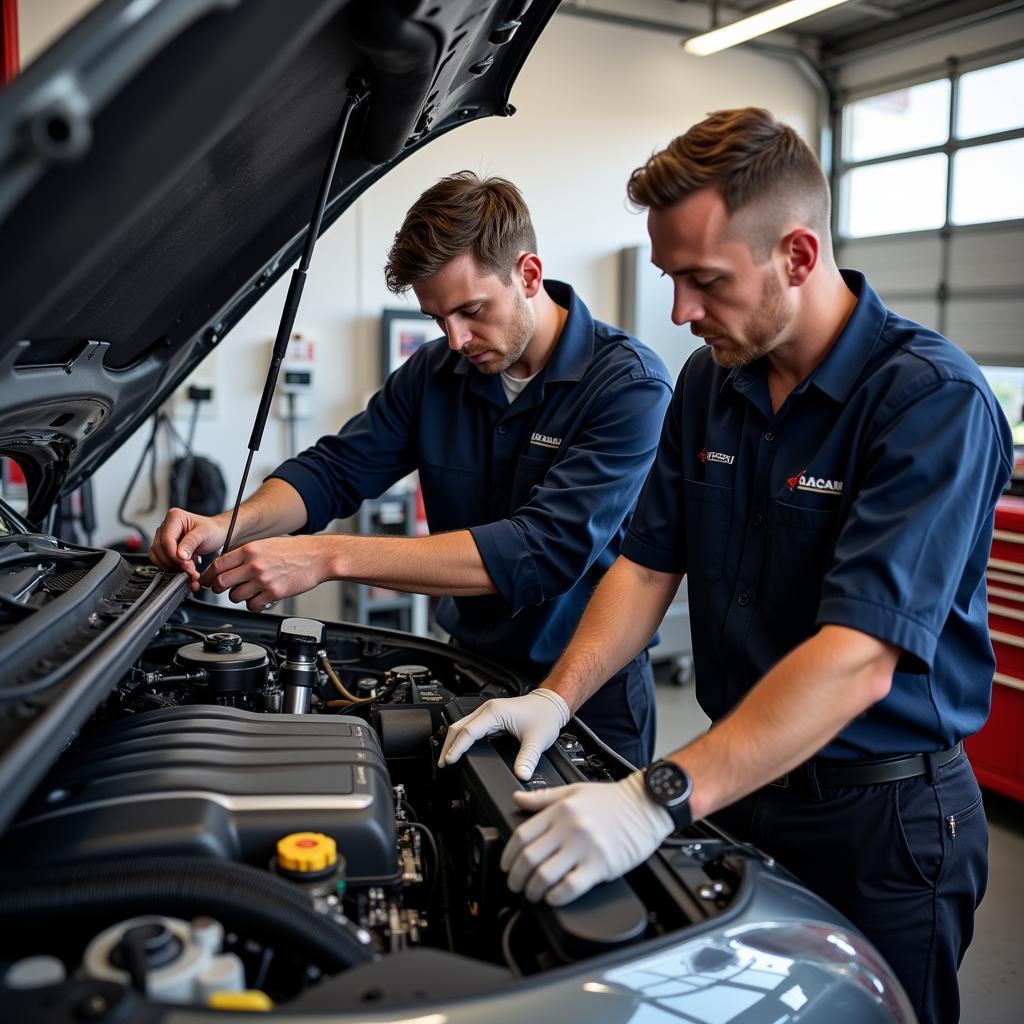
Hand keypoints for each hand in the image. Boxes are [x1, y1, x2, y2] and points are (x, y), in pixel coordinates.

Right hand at [149, 508, 228, 590]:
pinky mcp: (164, 546)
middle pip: (159, 549)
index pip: (167, 540)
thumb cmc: (213, 530)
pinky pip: (159, 559)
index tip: (186, 564)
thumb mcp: (205, 534)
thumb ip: (191, 543)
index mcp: (175, 517)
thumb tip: (179, 555)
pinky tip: (182, 568)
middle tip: (190, 569)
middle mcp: (166, 525)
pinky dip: (169, 566)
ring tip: (187, 569)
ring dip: (170, 566)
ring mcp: (163, 536)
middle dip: (174, 562)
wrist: (217, 533)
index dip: (174, 555)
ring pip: (157, 555)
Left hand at [201, 536, 329, 610]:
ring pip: (235, 597)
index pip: (218, 565)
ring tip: (247, 592)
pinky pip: (252, 605)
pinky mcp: (274, 594)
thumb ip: (246, 554)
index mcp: (250, 550)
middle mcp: (254, 565)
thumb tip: (228, 565)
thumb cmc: (295, 550)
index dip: (208, 575)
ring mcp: (263, 581)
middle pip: (221, 583)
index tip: (207, 580)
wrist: (318, 557)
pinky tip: (259, 598)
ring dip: (237, 597)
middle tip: (220, 589)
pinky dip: (252, 605)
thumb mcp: (266, 544)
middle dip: (217, 589)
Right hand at [438, 689, 569, 779]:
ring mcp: (489, 712)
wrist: (551, 703)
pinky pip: (471, 727)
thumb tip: (520, 775)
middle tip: (443, 763)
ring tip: (448, 758)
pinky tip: (462, 749)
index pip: (468, 732)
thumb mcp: (536, 740)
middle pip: (459, 727)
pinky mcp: (492, 717)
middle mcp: (488, 710)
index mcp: (494, 712)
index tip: (449, 761)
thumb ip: (527, 759)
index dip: (457, 748)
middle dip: (448, 745)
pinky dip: (462, 739)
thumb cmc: (544, 715)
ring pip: (462, 726)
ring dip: (454, 741)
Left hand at [501, 771, 672, 904]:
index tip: (506, 865)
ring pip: (546, 876)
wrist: (646, 806)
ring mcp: (585, 848)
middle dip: (516, 877)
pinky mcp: (600, 865)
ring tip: (533, 894)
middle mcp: (569, 829)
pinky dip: (557, 897)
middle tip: (516, 884)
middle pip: (529, 859)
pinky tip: (554, 897)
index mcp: (560, 810)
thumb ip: (543, 797)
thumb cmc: (612, 800)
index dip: (508, 855)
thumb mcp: (574, 790)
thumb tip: (517, 800)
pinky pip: (571, 887)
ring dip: (533, 890)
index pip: (522, 835)